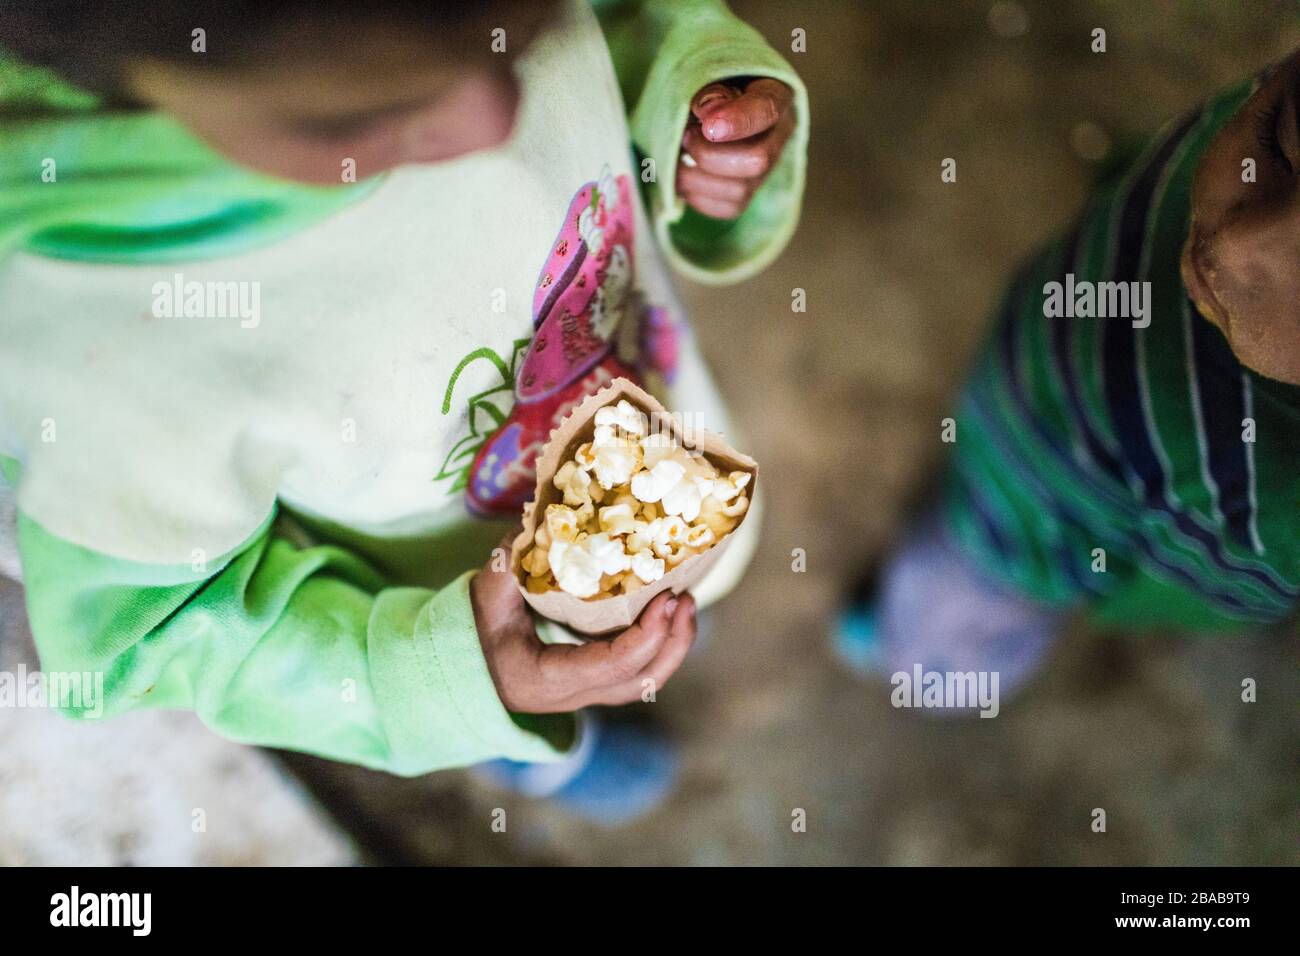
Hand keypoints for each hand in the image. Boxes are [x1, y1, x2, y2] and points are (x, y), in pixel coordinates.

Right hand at [470, 539, 696, 712]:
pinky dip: (658, 645)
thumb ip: (513, 561)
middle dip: (671, 642)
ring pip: (643, 682)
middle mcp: (572, 696)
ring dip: (672, 646)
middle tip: (684, 599)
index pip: (612, 667)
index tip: (666, 598)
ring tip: (685, 604)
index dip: (647, 636)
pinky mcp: (593, 683)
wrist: (463, 666)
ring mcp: (584, 693)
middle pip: (639, 682)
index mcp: (547, 679)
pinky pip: (636, 672)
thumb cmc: (474, 631)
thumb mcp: (488, 594)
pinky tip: (666, 611)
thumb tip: (547, 519)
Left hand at [677, 77, 795, 219]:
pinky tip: (682, 177)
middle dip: (711, 154)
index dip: (739, 121)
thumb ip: (708, 87)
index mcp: (775, 92)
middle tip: (684, 138)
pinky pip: (728, 208)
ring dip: (696, 177)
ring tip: (677, 156)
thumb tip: (706, 111)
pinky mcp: (747, 193)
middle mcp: (779, 134)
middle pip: (758, 161)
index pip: (767, 109)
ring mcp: (765, 169)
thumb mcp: (704, 71)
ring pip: (740, 190)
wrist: (697, 105)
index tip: (708, 126)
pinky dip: (698, 196)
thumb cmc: (703, 82)